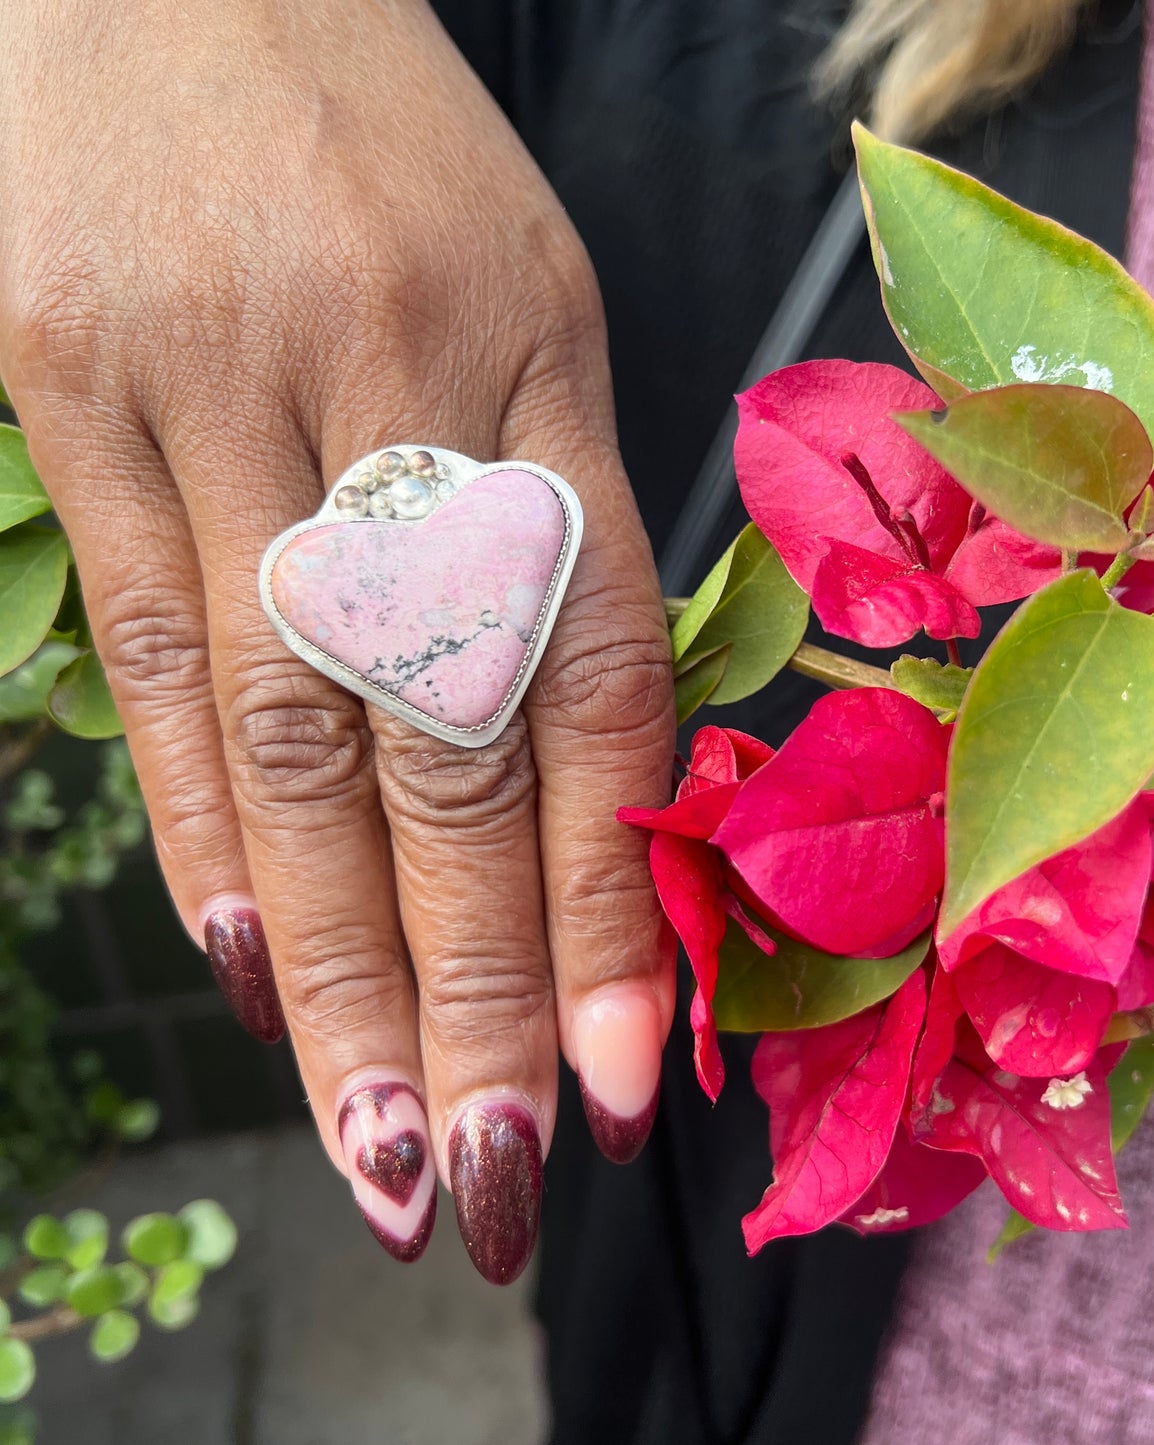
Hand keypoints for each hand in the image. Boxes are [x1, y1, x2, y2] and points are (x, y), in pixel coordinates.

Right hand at [0, 0, 675, 1281]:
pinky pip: (152, 647)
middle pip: (446, 752)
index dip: (606, 903)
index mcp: (545, 363)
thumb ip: (539, 529)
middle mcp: (396, 389)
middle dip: (472, 996)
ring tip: (383, 1150)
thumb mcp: (523, 308)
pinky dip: (204, 825)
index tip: (619, 1082)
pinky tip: (247, 970)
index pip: (596, 686)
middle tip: (503, 1188)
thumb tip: (552, 773)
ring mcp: (218, 388)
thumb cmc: (386, 152)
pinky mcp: (65, 383)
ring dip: (337, 969)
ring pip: (295, 736)